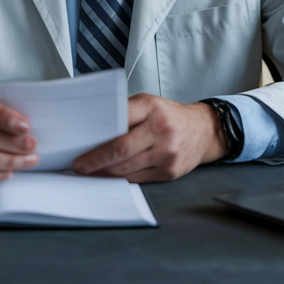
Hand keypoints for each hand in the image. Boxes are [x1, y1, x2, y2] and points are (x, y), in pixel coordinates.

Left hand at [71, 93, 227, 182]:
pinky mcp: (171, 171)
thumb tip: (95, 135)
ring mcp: (168, 153)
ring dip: (105, 172)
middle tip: (80, 167)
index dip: (96, 142)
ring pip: (127, 168)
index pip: (118, 124)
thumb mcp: (148, 104)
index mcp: (152, 108)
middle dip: (96, 161)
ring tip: (91, 172)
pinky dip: (122, 178)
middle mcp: (162, 130)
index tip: (80, 152)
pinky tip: (111, 176)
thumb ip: (125, 115)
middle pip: (120, 150)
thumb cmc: (170, 116)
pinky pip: (139, 178)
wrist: (204, 130)